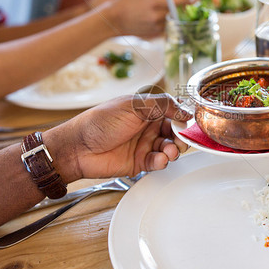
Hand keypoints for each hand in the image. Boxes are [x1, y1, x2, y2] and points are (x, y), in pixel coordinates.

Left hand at [45, 93, 191, 181]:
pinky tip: (158, 159)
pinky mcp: (140, 162)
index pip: (174, 111)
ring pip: (169, 148)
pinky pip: (158, 162)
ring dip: (173, 150)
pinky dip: (162, 161)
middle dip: (181, 137)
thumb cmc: (100, 122)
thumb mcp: (133, 106)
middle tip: (179, 140)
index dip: (183, 117)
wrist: (79, 148)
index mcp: (147, 109)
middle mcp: (148, 126)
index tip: (189, 123)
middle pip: (175, 132)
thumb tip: (185, 110)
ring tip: (168, 151)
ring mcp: (144, 144)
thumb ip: (162, 105)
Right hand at [98, 0, 194, 37]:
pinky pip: (167, 26)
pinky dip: (168, 20)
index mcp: (154, 3)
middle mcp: (157, 17)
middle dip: (184, 5)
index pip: (178, 1)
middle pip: (178, 11)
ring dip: (175, 13)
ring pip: (173, 19)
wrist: (114, 20)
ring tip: (168, 6)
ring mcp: (156, 27)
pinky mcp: (155, 34)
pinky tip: (161, 15)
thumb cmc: (127, 1)